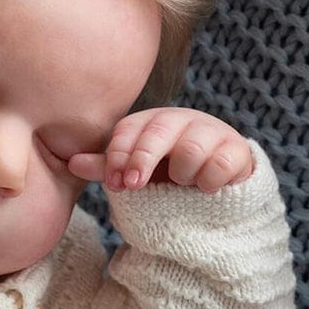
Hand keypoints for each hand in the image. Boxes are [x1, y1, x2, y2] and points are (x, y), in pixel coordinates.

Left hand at [68, 107, 253, 192]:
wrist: (214, 186)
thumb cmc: (166, 174)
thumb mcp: (134, 172)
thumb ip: (108, 168)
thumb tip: (72, 163)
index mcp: (150, 122)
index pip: (128, 130)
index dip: (118, 155)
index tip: (115, 183)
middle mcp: (179, 120)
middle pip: (157, 131)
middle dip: (142, 159)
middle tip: (132, 185)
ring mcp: (211, 131)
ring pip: (190, 149)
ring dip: (182, 174)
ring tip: (182, 184)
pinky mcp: (236, 149)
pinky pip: (220, 165)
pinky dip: (209, 182)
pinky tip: (206, 188)